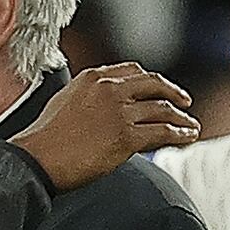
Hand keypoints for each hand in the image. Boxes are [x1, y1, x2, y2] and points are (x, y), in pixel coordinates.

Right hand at [8, 62, 199, 189]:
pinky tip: (187, 138)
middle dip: (173, 93)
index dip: (151, 81)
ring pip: (163, 109)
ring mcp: (120, 112)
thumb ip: (87, 96)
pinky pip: (163, 132)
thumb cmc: (45, 138)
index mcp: (94, 77)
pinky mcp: (127, 136)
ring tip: (191, 126)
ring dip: (181, 118)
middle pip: (154, 84)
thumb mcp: (65, 101)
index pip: (133, 71)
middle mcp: (110, 88)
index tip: (159, 89)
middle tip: (184, 102)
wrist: (38, 158)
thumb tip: (99, 103)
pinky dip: (180, 134)